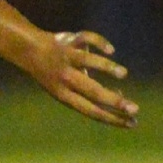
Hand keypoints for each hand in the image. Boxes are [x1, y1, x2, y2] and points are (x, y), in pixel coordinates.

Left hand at [23, 29, 138, 127]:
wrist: (27, 50)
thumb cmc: (55, 74)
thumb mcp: (68, 88)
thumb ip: (91, 94)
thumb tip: (119, 97)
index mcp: (63, 94)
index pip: (90, 110)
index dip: (110, 118)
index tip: (132, 123)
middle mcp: (64, 77)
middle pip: (91, 91)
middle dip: (114, 101)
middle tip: (135, 108)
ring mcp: (65, 58)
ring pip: (87, 61)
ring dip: (107, 68)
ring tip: (123, 74)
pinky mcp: (68, 40)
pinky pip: (85, 38)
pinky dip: (99, 42)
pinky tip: (110, 50)